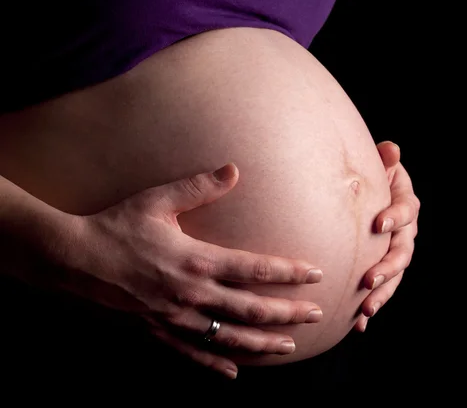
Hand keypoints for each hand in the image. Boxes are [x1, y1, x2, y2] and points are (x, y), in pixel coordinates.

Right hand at [65, 163, 322, 378]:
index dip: (288, 272)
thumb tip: (234, 169)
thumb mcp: (158, 200)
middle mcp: (192, 293)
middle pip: (250, 308)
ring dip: (262, 341)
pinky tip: (234, 372)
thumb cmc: (117, 225)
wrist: (73, 258)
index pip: (255, 268)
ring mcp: (175, 317)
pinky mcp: (157, 331)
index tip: (315, 274)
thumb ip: (199, 187)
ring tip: (290, 347)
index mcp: (197, 259)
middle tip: (316, 315)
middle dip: (287, 312)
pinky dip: (215, 364)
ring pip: (228, 336)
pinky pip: (191, 353)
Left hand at [354, 141, 419, 331]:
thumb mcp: (380, 166)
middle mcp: (406, 232)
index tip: (379, 224)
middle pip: (402, 252)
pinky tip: (358, 325)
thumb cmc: (373, 178)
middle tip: (368, 280)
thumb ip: (385, 160)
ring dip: (381, 294)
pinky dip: (371, 306)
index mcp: (406, 204)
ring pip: (394, 277)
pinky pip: (381, 289)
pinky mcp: (385, 268)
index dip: (396, 216)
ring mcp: (397, 252)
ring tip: (365, 310)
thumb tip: (391, 149)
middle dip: (387, 268)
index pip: (407, 210)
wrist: (370, 196)